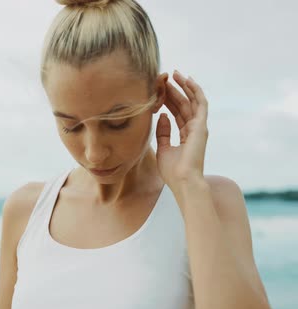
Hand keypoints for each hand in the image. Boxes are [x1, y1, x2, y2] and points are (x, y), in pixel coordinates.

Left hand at [156, 70, 208, 187]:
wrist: (183, 181)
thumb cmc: (173, 171)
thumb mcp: (163, 148)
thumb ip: (163, 132)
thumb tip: (162, 115)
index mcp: (186, 136)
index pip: (177, 113)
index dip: (169, 100)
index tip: (160, 89)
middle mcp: (194, 129)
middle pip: (183, 105)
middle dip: (175, 90)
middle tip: (166, 77)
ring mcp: (199, 127)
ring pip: (191, 101)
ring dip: (184, 87)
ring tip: (176, 74)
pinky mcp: (201, 126)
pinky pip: (200, 103)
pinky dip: (195, 91)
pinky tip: (188, 80)